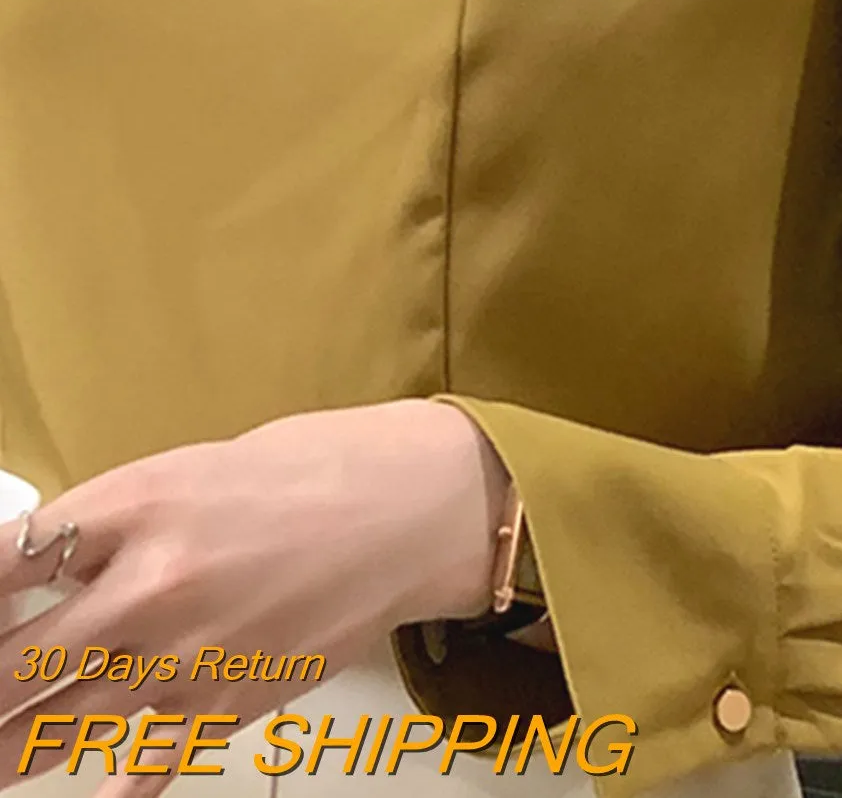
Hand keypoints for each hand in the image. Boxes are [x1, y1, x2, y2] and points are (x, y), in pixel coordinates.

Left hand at [0, 399, 509, 795]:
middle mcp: (147, 587)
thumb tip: (49, 574)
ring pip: (62, 726)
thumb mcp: (189, 470)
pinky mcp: (225, 706)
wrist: (406, 511)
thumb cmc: (307, 472)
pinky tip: (101, 784)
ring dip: (13, 749)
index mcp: (135, 506)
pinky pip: (145, 759)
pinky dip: (117, 776)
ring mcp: (184, 658)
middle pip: (15, 665)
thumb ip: (113, 527)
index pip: (7, 565)